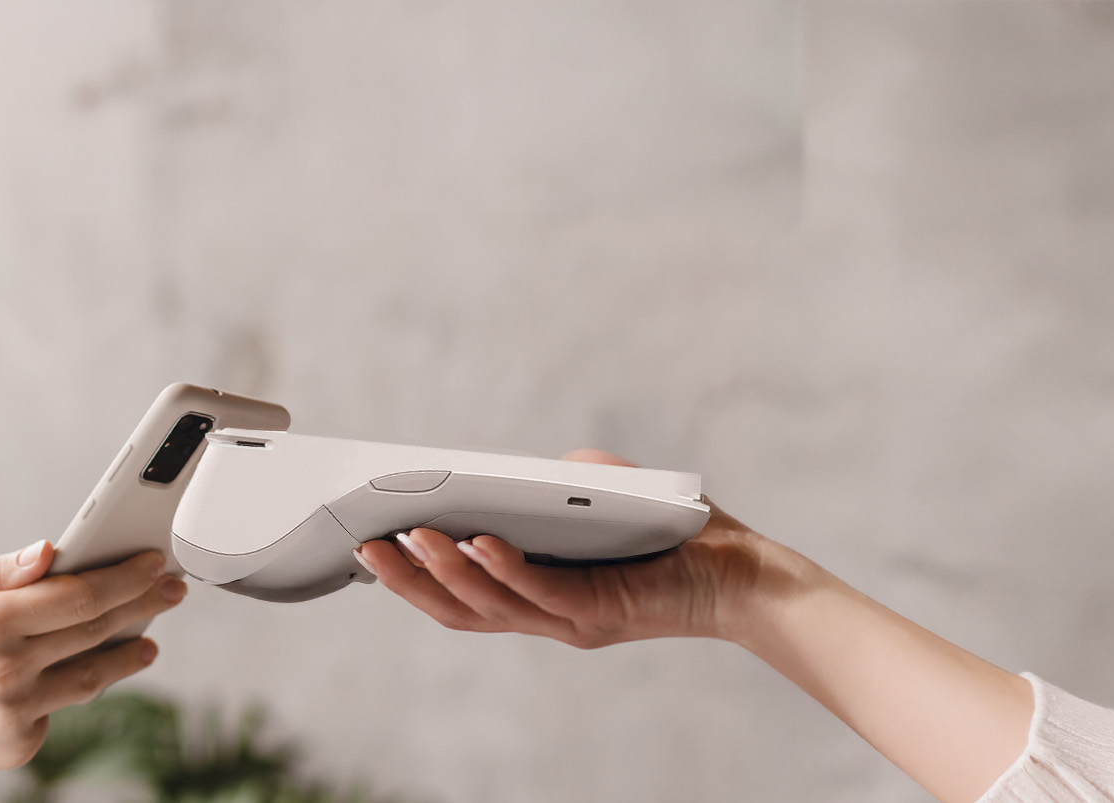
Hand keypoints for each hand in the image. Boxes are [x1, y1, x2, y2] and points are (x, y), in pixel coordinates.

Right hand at [0, 541, 185, 790]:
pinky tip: (82, 671)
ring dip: (127, 654)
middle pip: (95, 631)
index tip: (153, 561)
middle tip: (172, 589)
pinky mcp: (19, 743)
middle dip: (142, 606)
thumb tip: (49, 551)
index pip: (77, 595)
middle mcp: (5, 668)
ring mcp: (15, 711)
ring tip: (148, 638)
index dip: (124, 577)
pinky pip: (59, 707)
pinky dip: (72, 687)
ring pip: (91, 677)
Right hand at [357, 449, 821, 647]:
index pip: (462, 594)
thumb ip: (570, 480)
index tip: (370, 548)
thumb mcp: (611, 496)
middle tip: (365, 548)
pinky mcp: (599, 610)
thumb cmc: (680, 536)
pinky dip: (504, 568)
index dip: (413, 579)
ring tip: (408, 539)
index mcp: (539, 594)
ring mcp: (570, 617)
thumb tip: (538, 470)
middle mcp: (547, 614)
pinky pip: (540, 592)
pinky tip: (479, 541)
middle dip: (407, 581)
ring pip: (489, 604)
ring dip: (444, 573)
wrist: (748, 577)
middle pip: (458, 608)